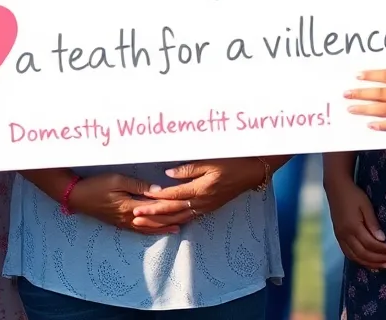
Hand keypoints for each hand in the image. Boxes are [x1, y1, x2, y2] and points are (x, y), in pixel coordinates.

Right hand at [67, 173, 176, 235]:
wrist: (78, 197)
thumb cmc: (97, 185)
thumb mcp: (117, 180)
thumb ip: (138, 185)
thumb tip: (158, 190)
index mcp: (131, 206)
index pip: (157, 207)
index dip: (172, 205)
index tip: (187, 202)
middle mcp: (130, 218)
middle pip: (156, 221)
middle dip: (173, 219)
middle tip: (189, 216)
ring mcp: (125, 223)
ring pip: (150, 228)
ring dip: (165, 227)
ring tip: (180, 226)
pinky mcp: (120, 224)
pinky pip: (141, 231)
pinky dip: (153, 231)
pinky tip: (160, 230)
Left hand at [130, 159, 264, 228]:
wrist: (251, 174)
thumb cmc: (231, 163)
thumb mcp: (210, 162)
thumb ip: (189, 169)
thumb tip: (168, 174)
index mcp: (200, 189)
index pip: (173, 195)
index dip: (157, 197)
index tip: (141, 198)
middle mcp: (202, 202)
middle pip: (173, 210)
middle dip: (153, 214)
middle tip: (135, 216)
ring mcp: (205, 207)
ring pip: (179, 218)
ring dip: (160, 221)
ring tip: (144, 223)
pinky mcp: (208, 209)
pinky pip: (189, 218)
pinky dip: (175, 222)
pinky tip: (166, 224)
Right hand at [325, 177, 385, 270]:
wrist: (336, 188)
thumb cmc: (354, 195)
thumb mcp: (366, 205)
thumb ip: (373, 223)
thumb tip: (382, 239)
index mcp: (352, 227)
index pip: (370, 244)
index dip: (384, 249)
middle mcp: (345, 235)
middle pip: (363, 254)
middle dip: (380, 259)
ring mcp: (340, 237)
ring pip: (355, 257)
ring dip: (371, 263)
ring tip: (384, 265)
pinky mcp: (338, 237)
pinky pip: (349, 254)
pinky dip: (360, 260)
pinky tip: (369, 262)